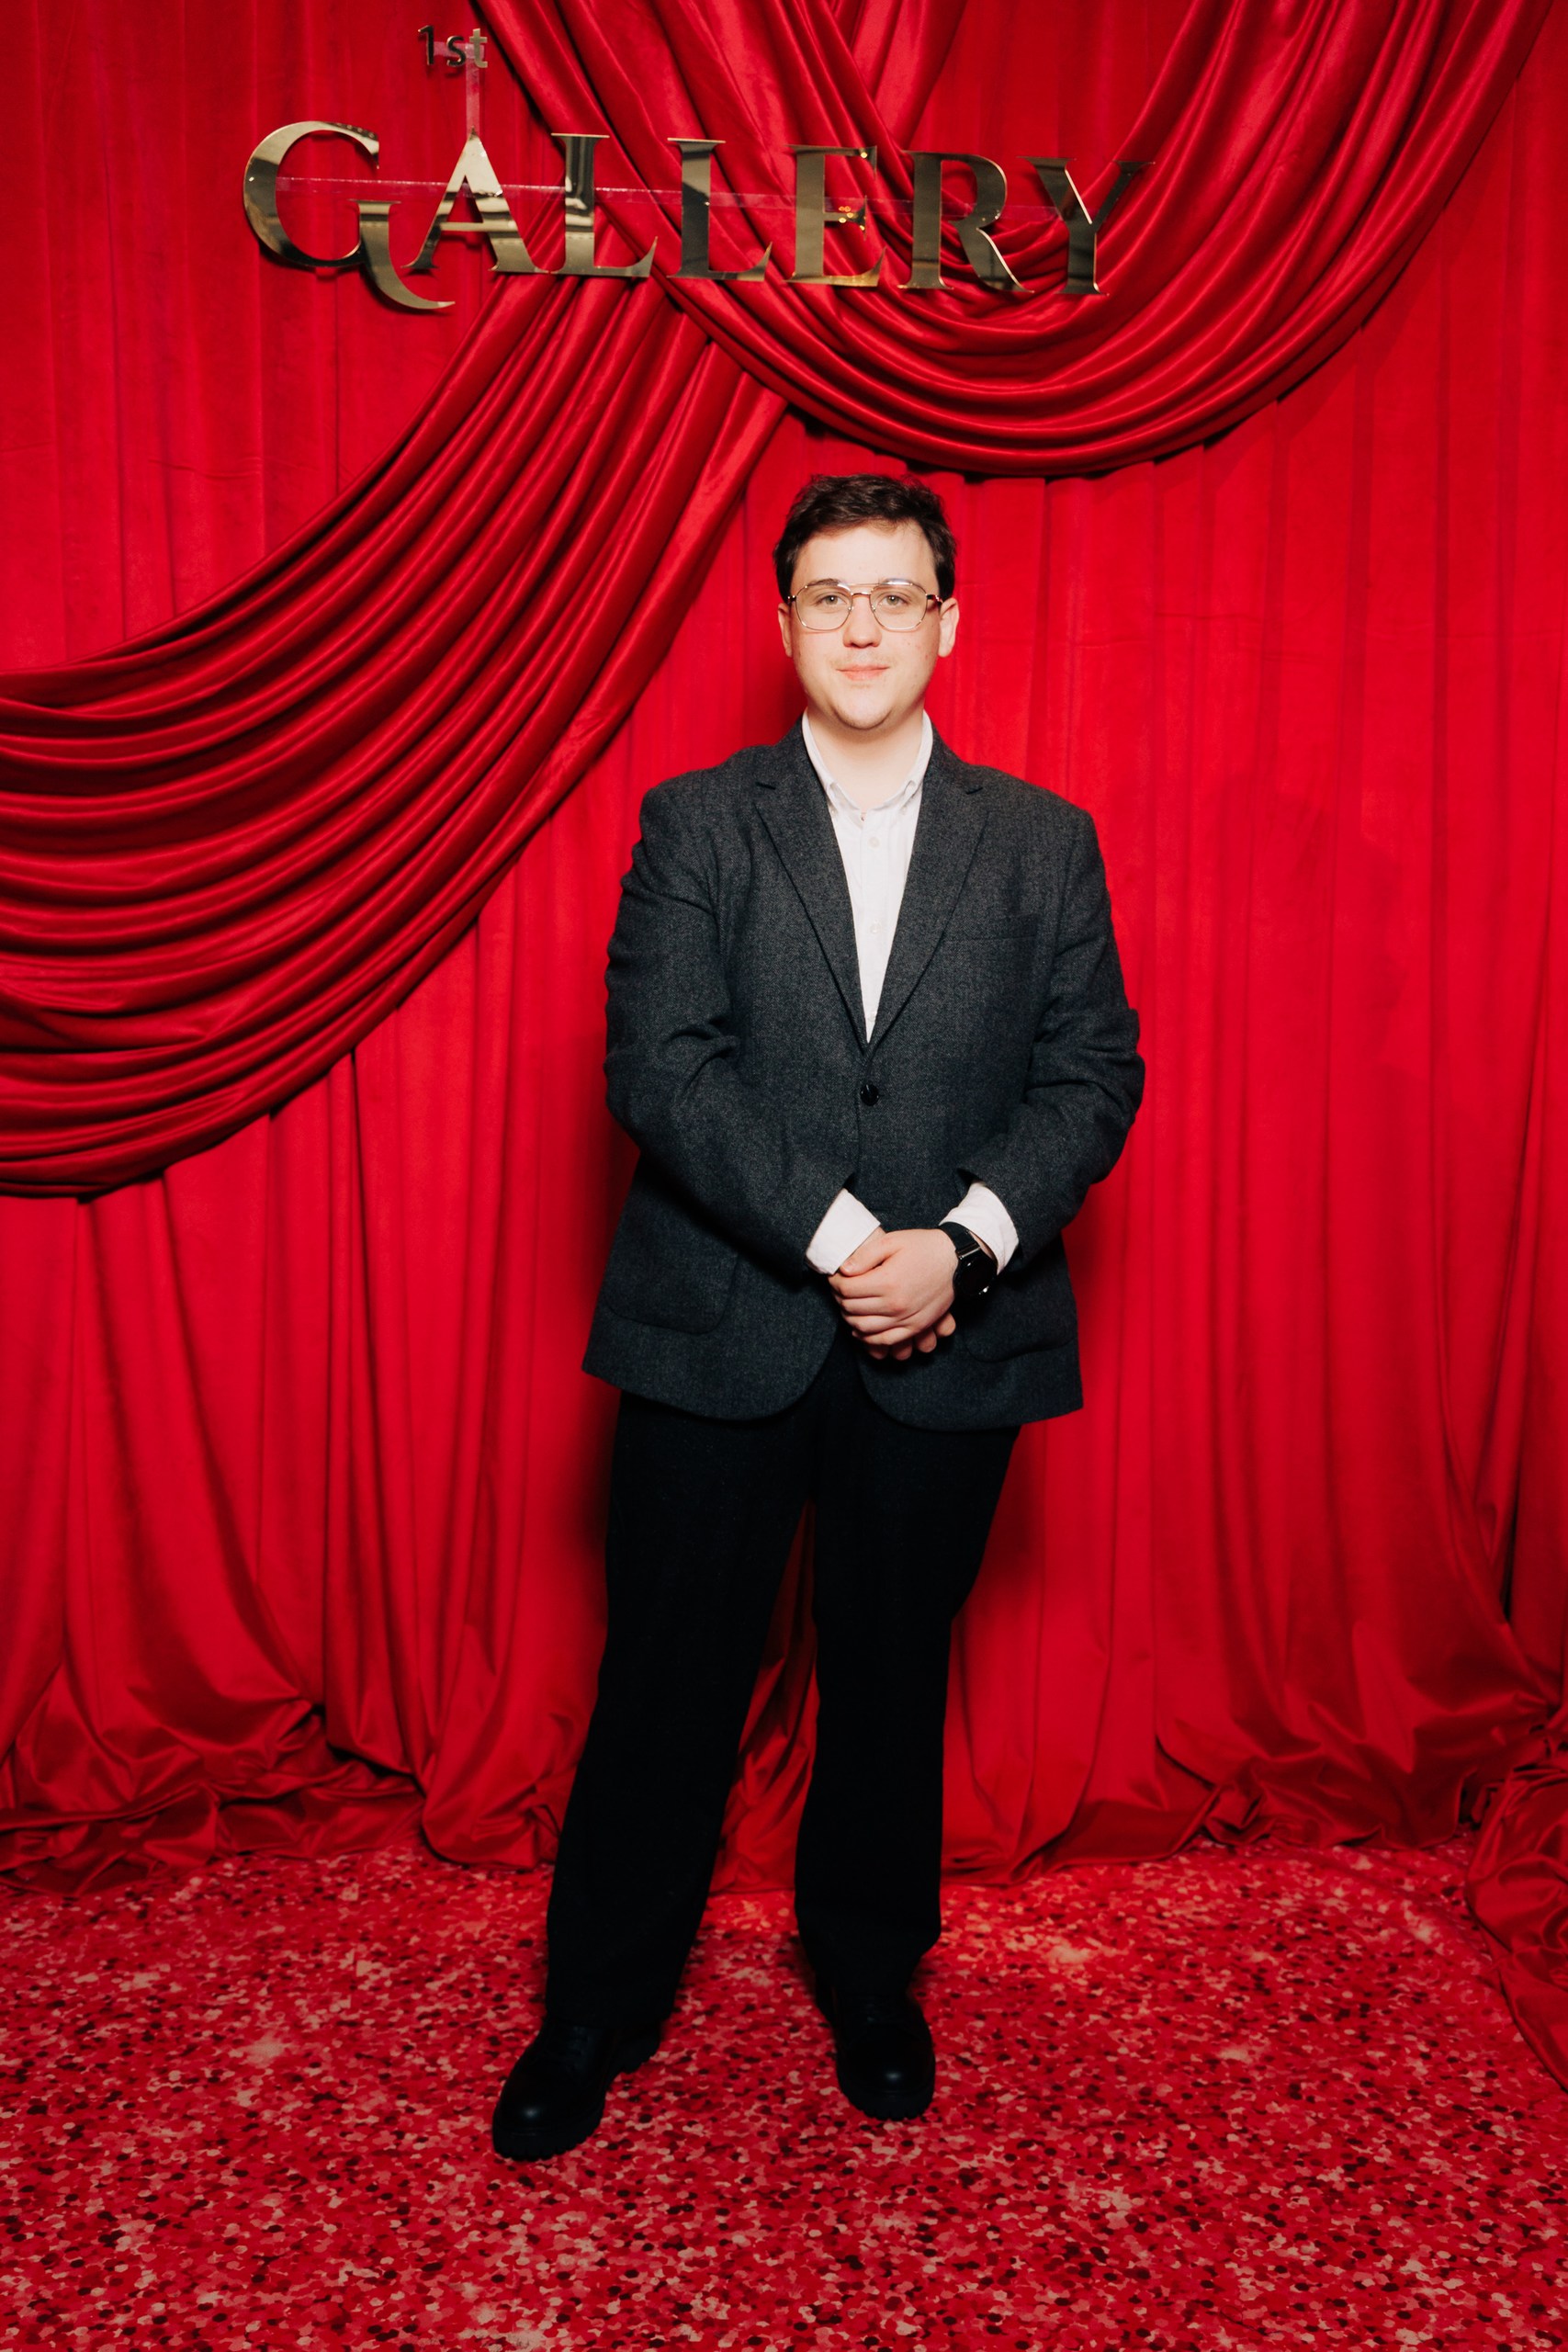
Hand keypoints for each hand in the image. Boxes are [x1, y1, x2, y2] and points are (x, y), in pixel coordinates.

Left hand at [829, 1227, 959, 1360]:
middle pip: (851, 1308)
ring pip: (863, 1327)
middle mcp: (895, 1304)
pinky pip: (884, 1340)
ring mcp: (906, 1319)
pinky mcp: (915, 1327)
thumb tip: (843, 1270)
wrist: (955, 1260)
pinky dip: (867, 1337)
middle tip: (838, 1289)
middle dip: (839, 1298)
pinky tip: (860, 1328)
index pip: (846, 1289)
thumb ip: (865, 1255)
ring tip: (848, 1305)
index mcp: (887, 1281)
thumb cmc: (923, 1247)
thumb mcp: (892, 1241)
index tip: (834, 1276)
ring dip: (849, 1318)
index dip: (834, 1282)